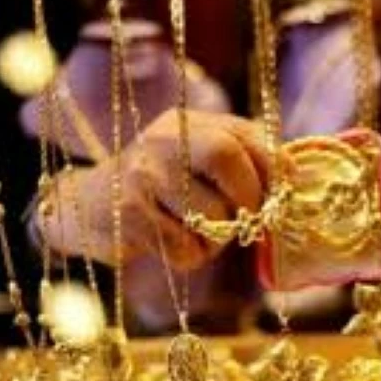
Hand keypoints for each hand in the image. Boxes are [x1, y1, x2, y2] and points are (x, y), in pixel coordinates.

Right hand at [42, 109, 268, 270]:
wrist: (85, 207)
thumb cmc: (158, 190)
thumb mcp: (192, 161)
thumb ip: (239, 159)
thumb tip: (294, 174)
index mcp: (188, 124)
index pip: (246, 135)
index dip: (273, 169)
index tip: (279, 195)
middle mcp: (164, 140)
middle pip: (228, 159)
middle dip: (249, 199)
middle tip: (246, 221)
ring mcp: (144, 174)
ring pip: (212, 216)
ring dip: (216, 239)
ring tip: (195, 233)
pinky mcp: (129, 213)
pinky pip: (184, 247)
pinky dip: (189, 256)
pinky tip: (169, 244)